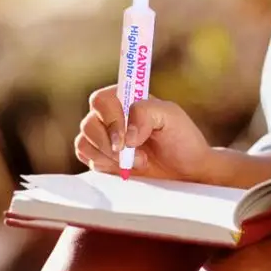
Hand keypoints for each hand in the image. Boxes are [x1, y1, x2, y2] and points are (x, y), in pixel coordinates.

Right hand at [74, 85, 214, 181]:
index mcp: (127, 99)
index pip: (101, 99)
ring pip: (84, 142)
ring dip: (109, 156)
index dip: (110, 119)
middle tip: (134, 152)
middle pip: (89, 123)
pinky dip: (103, 164)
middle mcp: (112, 115)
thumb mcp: (171, 116)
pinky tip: (124, 167)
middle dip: (111, 143)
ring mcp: (104, 137)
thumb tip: (126, 134)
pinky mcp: (101, 157)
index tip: (126, 138)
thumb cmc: (182, 139)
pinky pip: (85, 158)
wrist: (186, 171)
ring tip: (137, 160)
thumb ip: (146, 112)